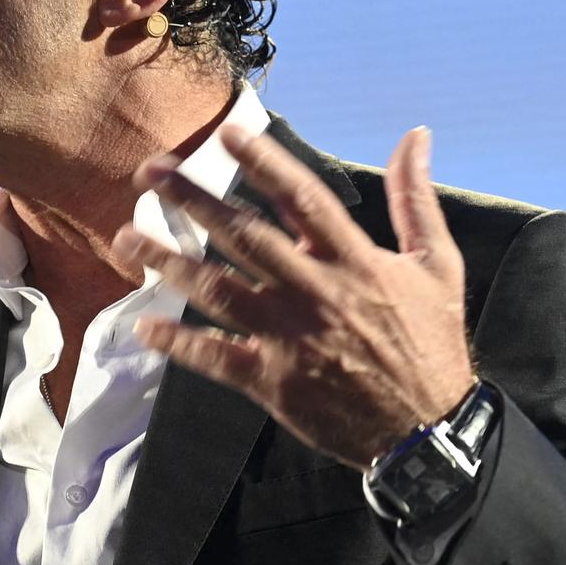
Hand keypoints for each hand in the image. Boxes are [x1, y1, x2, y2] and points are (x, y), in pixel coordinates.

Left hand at [113, 125, 475, 468]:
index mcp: (354, 260)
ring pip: (217, 290)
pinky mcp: (273, 381)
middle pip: (244, 235)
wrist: (428, 431)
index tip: (226, 134)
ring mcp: (289, 337)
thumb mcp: (438, 265)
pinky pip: (214, 357)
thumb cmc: (431, 343)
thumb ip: (417, 198)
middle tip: (148, 173)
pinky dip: (177, 342)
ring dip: (168, 262)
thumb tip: (416, 134)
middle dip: (193, 200)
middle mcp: (315, 291)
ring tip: (126, 238)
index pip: (302, 198)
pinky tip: (144, 325)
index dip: (263, 162)